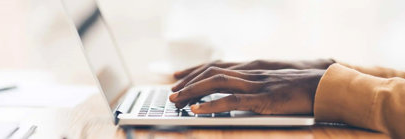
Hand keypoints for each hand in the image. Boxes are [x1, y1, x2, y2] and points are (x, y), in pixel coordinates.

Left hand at [172, 59, 333, 91]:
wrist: (327, 85)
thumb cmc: (303, 86)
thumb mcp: (275, 82)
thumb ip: (257, 84)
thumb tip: (240, 92)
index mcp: (253, 68)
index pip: (217, 66)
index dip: (195, 70)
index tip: (179, 76)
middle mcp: (251, 73)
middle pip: (212, 72)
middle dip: (189, 81)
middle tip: (172, 90)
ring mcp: (256, 85)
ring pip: (216, 83)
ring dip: (193, 91)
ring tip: (176, 99)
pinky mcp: (264, 100)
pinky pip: (232, 101)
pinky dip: (211, 105)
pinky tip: (197, 109)